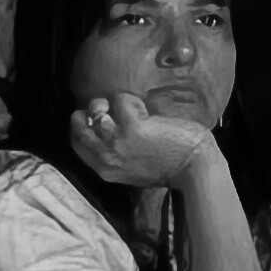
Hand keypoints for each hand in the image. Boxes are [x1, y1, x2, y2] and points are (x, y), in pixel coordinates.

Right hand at [67, 88, 216, 194]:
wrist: (195, 169)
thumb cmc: (170, 168)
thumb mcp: (133, 170)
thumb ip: (116, 154)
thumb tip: (104, 123)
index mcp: (104, 170)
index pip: (75, 143)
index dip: (82, 126)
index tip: (98, 119)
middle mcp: (106, 157)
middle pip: (77, 125)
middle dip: (90, 110)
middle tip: (110, 110)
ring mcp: (117, 142)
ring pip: (95, 110)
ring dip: (112, 103)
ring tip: (134, 111)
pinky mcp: (132, 127)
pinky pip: (120, 100)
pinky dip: (133, 100)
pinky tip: (148, 112)